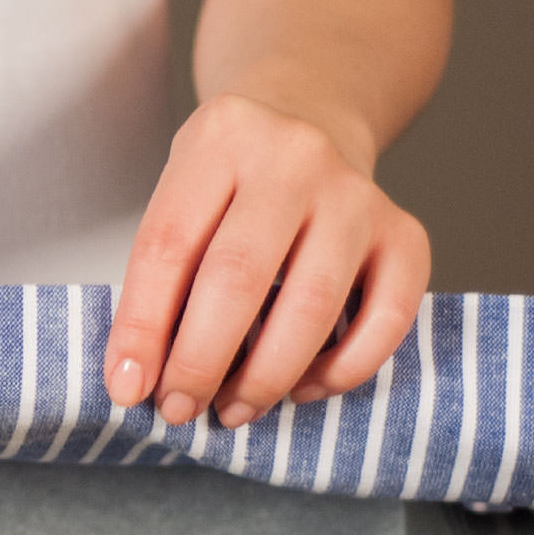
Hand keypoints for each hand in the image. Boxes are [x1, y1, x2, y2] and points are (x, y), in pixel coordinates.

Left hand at [103, 93, 429, 428]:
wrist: (314, 124)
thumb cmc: (229, 187)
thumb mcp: (181, 202)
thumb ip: (160, 281)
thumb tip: (138, 381)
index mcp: (220, 140)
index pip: (168, 246)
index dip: (141, 329)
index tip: (127, 389)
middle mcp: (295, 157)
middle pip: (239, 276)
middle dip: (201, 361)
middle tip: (179, 410)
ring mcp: (357, 193)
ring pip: (312, 303)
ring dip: (266, 376)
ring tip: (234, 409)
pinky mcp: (406, 232)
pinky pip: (387, 316)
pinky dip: (343, 368)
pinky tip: (303, 388)